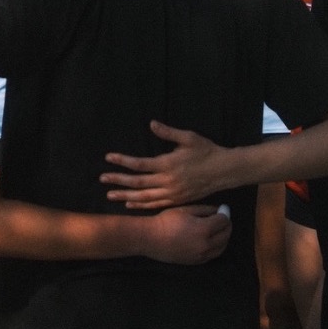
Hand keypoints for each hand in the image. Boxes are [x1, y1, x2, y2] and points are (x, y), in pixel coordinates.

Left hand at [100, 121, 230, 208]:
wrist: (225, 171)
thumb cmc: (207, 151)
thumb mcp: (189, 138)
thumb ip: (168, 133)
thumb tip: (151, 124)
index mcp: (168, 164)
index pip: (139, 164)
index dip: (122, 161)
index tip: (108, 158)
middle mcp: (167, 181)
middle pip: (137, 183)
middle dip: (118, 181)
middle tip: (102, 179)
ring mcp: (172, 193)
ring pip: (144, 197)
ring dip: (125, 195)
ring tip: (110, 194)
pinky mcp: (177, 200)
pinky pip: (155, 204)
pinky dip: (141, 204)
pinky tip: (129, 204)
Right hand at [142, 204, 231, 263]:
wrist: (150, 239)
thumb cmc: (166, 221)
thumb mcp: (186, 210)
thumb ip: (205, 210)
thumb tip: (219, 210)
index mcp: (204, 229)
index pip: (223, 221)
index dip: (225, 212)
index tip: (223, 208)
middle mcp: (206, 244)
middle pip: (226, 234)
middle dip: (227, 225)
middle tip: (222, 217)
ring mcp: (201, 255)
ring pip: (222, 247)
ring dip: (224, 237)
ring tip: (219, 229)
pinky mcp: (196, 261)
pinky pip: (213, 255)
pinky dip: (216, 247)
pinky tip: (211, 240)